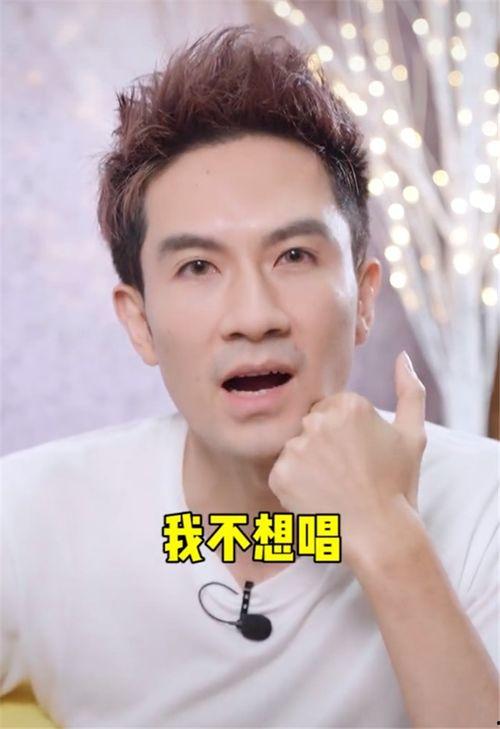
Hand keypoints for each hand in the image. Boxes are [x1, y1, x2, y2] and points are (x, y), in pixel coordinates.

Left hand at [268, 351, 426, 565]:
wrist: (381, 536)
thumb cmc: (398, 486)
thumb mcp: (412, 435)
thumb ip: (409, 390)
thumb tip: (402, 356)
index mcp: (349, 404)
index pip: (329, 409)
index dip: (342, 436)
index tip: (357, 458)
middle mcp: (319, 420)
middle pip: (309, 426)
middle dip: (322, 447)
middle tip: (345, 475)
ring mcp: (298, 447)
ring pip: (294, 449)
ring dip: (307, 466)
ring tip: (332, 488)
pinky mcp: (280, 474)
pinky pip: (281, 473)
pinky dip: (294, 487)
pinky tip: (317, 498)